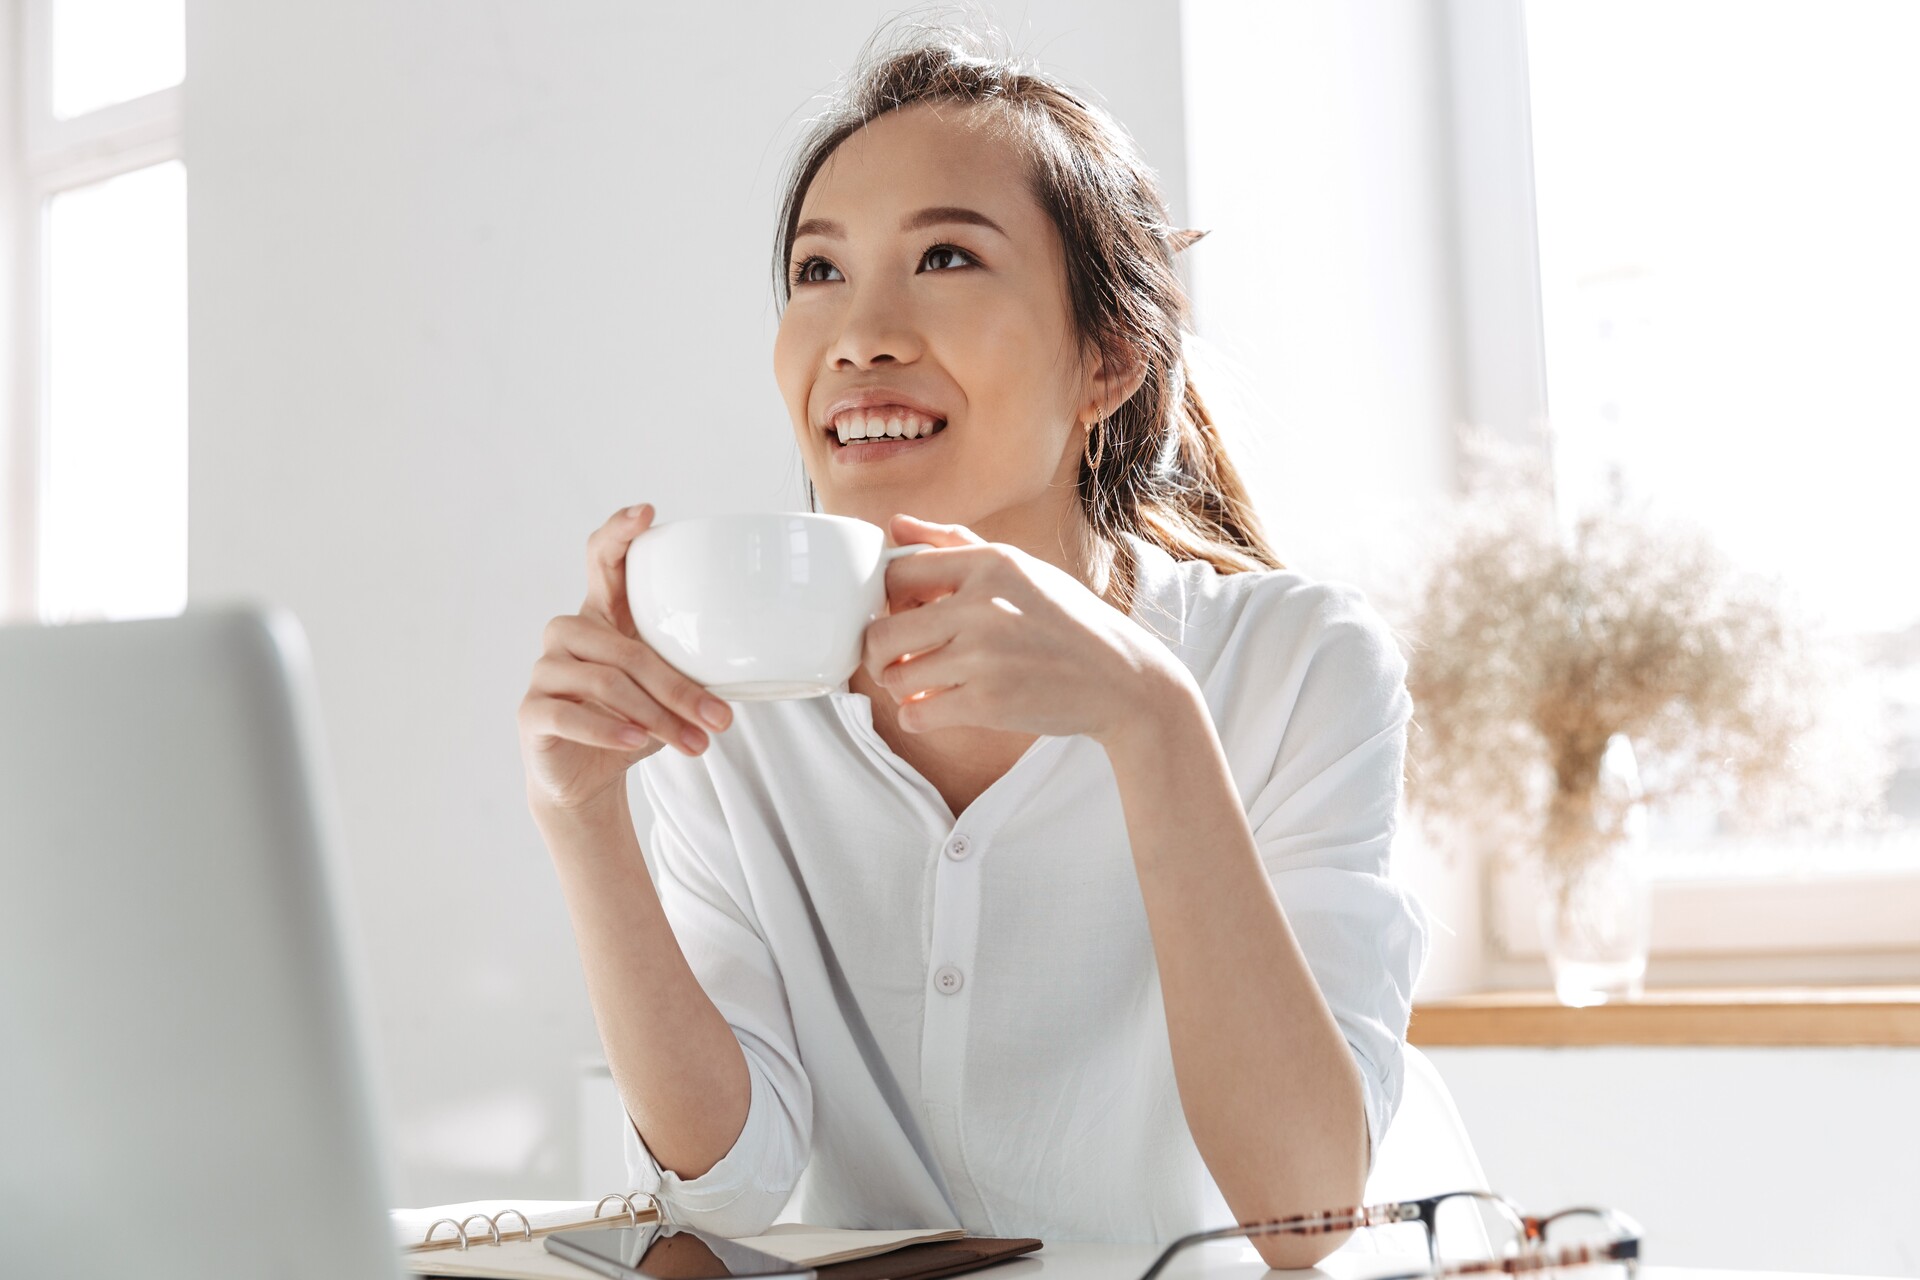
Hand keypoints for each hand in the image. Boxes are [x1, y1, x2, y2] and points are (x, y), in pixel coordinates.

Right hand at [517, 504, 733, 813]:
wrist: (586, 776)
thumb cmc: (632, 720)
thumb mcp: (667, 688)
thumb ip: (691, 666)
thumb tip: (753, 661)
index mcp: (602, 615)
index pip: (601, 558)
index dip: (619, 532)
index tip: (647, 513)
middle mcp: (568, 633)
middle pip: (626, 649)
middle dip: (678, 688)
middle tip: (719, 719)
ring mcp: (545, 669)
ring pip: (606, 682)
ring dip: (657, 717)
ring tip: (694, 744)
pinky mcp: (530, 710)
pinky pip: (570, 714)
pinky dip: (609, 729)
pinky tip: (638, 742)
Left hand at [863, 513, 1186, 746]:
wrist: (1122, 678)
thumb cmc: (1067, 621)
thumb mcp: (1019, 568)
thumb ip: (953, 542)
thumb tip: (894, 525)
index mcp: (990, 563)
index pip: (895, 576)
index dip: (887, 601)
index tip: (901, 616)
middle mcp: (983, 605)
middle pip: (882, 632)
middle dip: (880, 651)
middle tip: (898, 658)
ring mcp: (984, 657)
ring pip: (894, 678)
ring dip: (900, 687)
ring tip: (923, 684)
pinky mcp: (989, 704)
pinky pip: (916, 716)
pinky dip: (917, 717)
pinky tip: (937, 708)